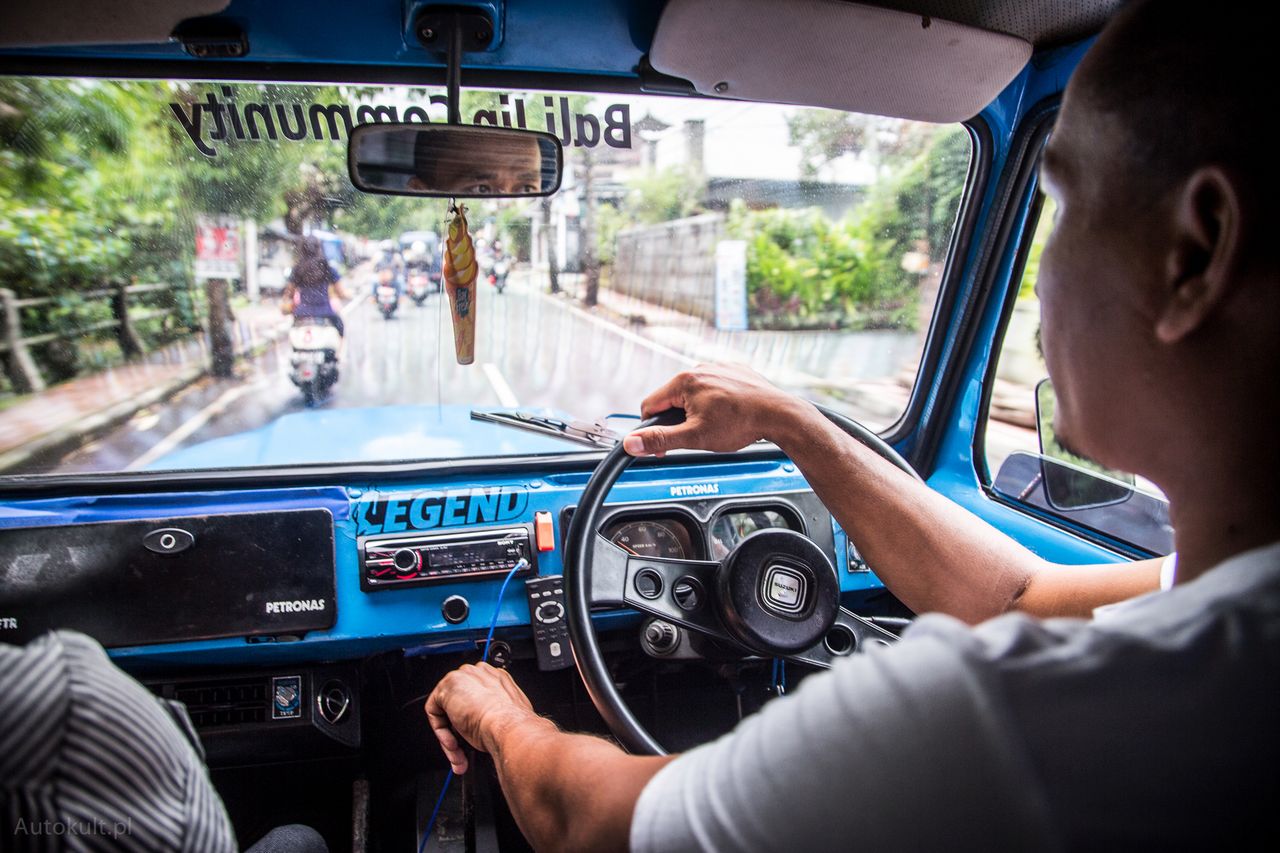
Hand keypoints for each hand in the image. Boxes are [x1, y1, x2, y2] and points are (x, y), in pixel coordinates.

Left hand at [424, 662, 535, 773]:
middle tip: (462, 750)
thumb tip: (490, 724)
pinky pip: (434, 711)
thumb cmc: (512, 726)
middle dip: (459, 730)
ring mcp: (463, 677)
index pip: (476, 696)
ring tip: (459, 753)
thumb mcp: (506, 717)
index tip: (473, 737)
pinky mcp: (447, 686)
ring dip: (450, 735)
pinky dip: (441, 731)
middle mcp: (480, 674)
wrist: (508, 727)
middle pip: (459, 701)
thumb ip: (496, 713)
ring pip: (446, 709)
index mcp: (498, 678)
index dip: (471, 720)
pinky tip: (452, 744)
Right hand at [622, 363, 805, 456]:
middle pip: (673, 399)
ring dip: (697, 411)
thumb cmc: (740, 423)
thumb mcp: (694, 437)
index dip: (652, 429)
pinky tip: (729, 415)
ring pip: (695, 393)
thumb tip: (632, 443)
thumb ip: (661, 439)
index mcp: (684, 381)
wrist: (779, 415)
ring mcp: (719, 368)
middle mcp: (700, 368)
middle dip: (678, 420)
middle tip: (694, 437)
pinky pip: (716, 387)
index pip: (650, 405)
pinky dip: (717, 402)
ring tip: (716, 426)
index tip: (662, 445)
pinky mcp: (735, 371)